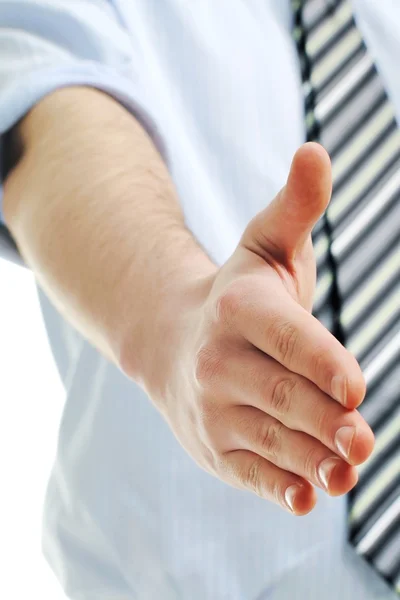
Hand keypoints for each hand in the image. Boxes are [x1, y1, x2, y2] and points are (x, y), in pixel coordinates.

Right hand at [140, 143, 374, 515]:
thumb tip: (316, 150)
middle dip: (327, 420)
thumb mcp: (264, 246)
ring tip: (348, 468)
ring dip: (314, 460)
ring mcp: (212, 409)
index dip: (321, 361)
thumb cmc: (238, 297)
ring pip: (273, 440)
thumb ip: (296, 206)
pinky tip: (305, 495)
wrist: (173, 344)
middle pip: (283, 396)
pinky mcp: (214, 448)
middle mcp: (218, 362)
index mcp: (237, 309)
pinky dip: (279, 487)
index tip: (355, 387)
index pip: (285, 337)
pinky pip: (251, 472)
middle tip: (364, 438)